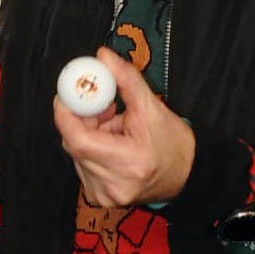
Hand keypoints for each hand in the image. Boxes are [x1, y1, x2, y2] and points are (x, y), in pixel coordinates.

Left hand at [53, 47, 194, 206]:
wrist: (187, 174)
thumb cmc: (172, 144)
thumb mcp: (151, 107)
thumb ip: (125, 79)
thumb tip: (103, 57)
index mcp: (128, 163)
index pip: (78, 139)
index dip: (67, 112)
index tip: (70, 92)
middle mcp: (113, 185)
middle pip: (75, 142)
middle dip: (82, 118)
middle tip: (101, 104)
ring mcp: (104, 194)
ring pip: (76, 151)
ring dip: (88, 132)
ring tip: (114, 125)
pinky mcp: (99, 196)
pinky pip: (82, 162)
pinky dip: (91, 146)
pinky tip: (111, 141)